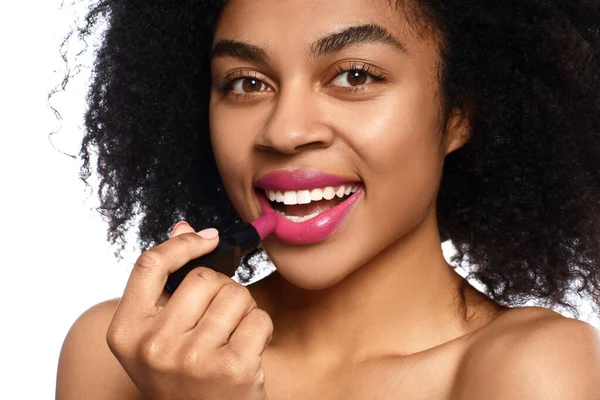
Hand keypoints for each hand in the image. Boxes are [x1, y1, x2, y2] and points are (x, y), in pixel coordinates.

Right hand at [106, 221, 272, 399]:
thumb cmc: (183, 377)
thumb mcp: (159, 334)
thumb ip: (166, 282)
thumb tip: (183, 227)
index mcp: (126, 332)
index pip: (149, 265)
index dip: (182, 244)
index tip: (208, 238)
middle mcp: (153, 346)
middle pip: (204, 278)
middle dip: (222, 291)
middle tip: (219, 320)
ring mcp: (192, 359)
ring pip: (236, 295)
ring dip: (243, 310)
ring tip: (232, 338)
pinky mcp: (231, 368)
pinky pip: (260, 318)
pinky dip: (261, 329)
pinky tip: (248, 351)